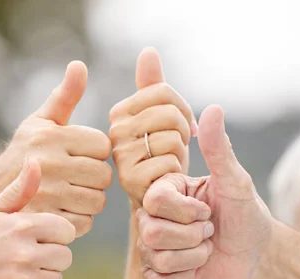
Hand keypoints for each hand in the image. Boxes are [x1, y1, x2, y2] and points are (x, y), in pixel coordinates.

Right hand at [0, 61, 112, 236]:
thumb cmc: (22, 155)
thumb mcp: (39, 123)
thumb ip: (64, 96)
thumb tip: (80, 66)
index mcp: (52, 136)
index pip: (103, 146)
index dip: (94, 153)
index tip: (79, 156)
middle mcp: (50, 163)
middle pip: (104, 176)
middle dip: (94, 179)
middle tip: (76, 179)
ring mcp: (48, 194)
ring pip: (97, 201)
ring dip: (88, 201)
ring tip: (70, 195)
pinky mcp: (47, 220)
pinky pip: (84, 223)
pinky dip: (78, 221)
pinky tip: (62, 212)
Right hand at [0, 159, 75, 278]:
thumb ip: (19, 189)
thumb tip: (36, 161)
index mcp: (22, 227)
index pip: (67, 232)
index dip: (55, 236)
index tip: (39, 238)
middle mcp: (25, 254)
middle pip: (64, 258)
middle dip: (49, 257)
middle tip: (25, 258)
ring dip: (42, 278)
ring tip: (17, 274)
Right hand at [109, 47, 196, 208]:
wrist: (167, 207)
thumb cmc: (166, 161)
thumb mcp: (161, 121)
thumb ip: (154, 88)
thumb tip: (148, 52)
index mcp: (120, 113)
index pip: (164, 92)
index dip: (184, 109)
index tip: (184, 127)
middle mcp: (114, 133)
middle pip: (170, 113)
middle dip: (184, 133)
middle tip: (176, 150)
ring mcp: (121, 158)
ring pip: (171, 138)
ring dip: (181, 156)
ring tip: (169, 167)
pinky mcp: (131, 182)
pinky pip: (169, 164)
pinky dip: (177, 175)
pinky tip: (168, 183)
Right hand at [137, 105, 272, 278]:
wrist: (256, 255)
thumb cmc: (246, 213)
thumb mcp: (235, 181)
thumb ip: (219, 148)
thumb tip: (214, 107)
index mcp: (166, 192)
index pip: (154, 200)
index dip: (185, 211)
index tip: (207, 210)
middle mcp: (153, 217)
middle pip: (150, 231)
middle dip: (194, 235)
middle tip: (210, 230)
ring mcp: (153, 247)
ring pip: (157, 256)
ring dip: (194, 255)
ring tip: (206, 247)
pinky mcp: (158, 274)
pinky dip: (186, 275)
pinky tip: (197, 266)